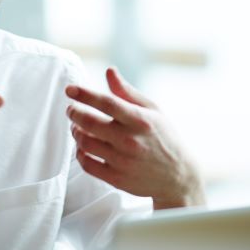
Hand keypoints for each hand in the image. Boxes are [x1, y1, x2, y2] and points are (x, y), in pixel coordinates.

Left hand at [66, 68, 203, 209]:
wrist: (179, 177)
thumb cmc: (164, 138)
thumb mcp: (152, 110)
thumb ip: (127, 91)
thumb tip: (109, 71)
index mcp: (140, 120)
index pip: (106, 103)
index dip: (84, 94)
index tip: (69, 89)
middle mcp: (130, 140)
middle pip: (89, 122)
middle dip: (74, 113)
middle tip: (71, 110)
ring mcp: (123, 161)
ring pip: (85, 143)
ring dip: (75, 132)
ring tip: (77, 127)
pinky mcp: (117, 179)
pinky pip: (87, 164)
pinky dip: (80, 153)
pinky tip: (83, 146)